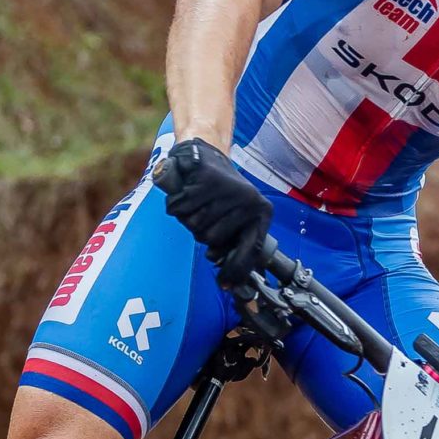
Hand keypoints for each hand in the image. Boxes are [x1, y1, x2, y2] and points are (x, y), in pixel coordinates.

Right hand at [154, 138, 270, 277]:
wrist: (204, 153)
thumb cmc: (220, 192)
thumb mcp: (236, 216)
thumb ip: (234, 241)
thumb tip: (226, 274)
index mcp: (261, 212)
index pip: (251, 249)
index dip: (236, 269)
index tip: (225, 285)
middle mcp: (248, 200)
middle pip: (212, 239)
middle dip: (201, 231)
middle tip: (205, 213)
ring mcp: (228, 189)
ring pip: (195, 225)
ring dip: (189, 217)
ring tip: (198, 202)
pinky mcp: (206, 179)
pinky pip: (181, 208)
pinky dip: (177, 204)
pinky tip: (186, 192)